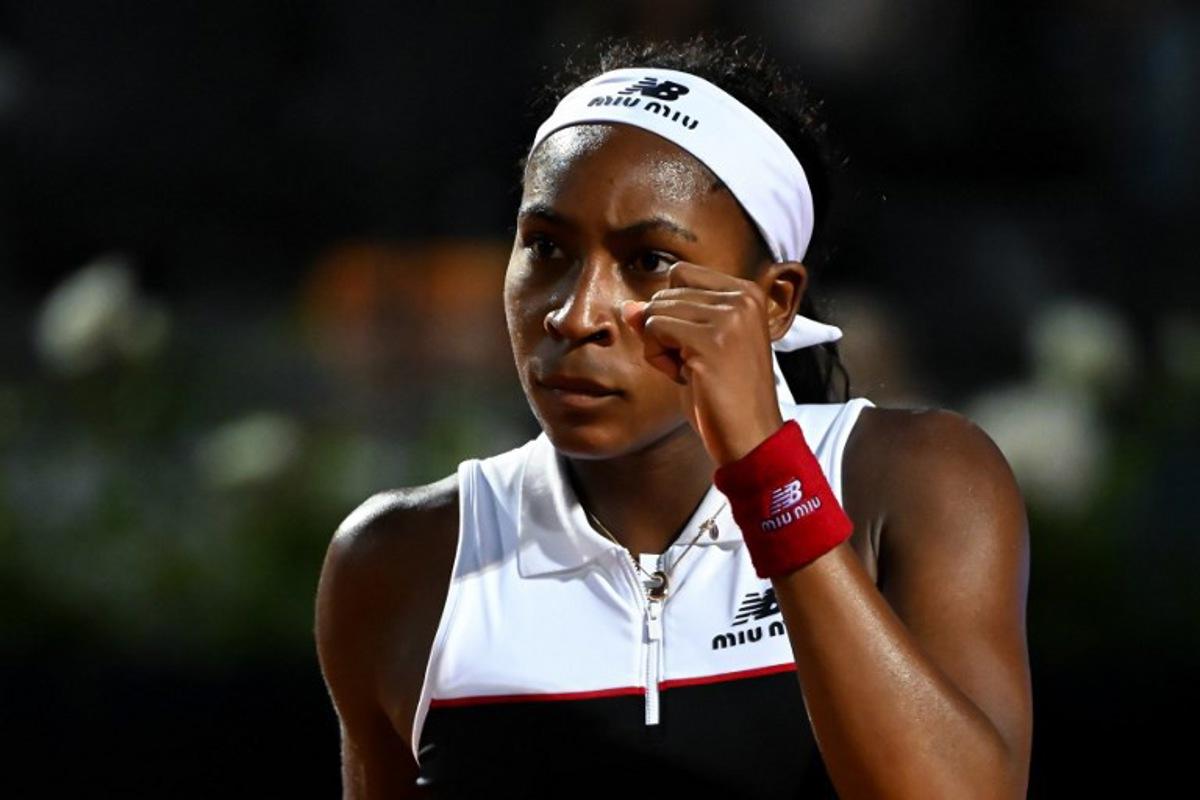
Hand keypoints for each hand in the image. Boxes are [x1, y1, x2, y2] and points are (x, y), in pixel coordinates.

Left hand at [621, 261, 785, 465]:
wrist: (749, 438)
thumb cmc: (722, 397)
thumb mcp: (692, 349)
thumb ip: (663, 321)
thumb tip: (628, 307)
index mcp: (746, 293)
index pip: (681, 274)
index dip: (674, 312)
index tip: (698, 346)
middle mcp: (742, 297)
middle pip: (665, 293)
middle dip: (664, 331)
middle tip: (695, 364)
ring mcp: (729, 317)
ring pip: (655, 310)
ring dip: (660, 346)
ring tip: (693, 371)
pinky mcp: (711, 340)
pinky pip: (653, 329)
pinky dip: (658, 357)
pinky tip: (686, 377)